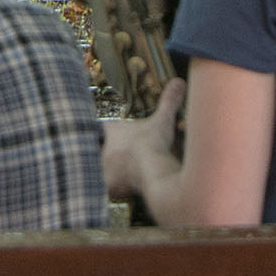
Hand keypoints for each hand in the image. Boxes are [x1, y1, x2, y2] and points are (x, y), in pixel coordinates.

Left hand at [100, 79, 185, 200]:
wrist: (151, 172)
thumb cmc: (152, 144)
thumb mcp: (162, 120)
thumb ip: (169, 101)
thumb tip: (178, 82)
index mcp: (113, 131)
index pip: (101, 126)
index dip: (104, 128)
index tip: (106, 129)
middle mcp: (105, 150)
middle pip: (97, 148)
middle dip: (105, 151)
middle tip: (114, 155)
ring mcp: (106, 169)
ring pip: (100, 168)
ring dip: (107, 170)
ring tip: (115, 174)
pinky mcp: (110, 187)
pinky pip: (105, 189)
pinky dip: (110, 190)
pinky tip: (116, 192)